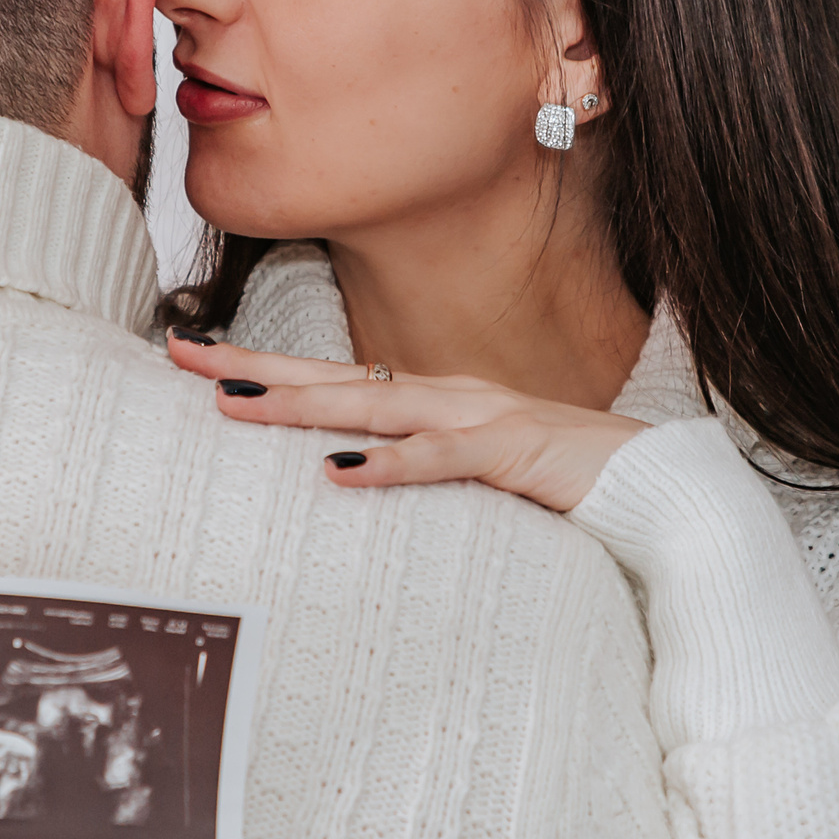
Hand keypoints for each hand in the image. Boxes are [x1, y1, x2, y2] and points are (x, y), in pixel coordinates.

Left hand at [166, 333, 647, 512]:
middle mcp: (443, 394)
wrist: (658, 483)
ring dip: (301, 404)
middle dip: (253, 366)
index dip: (259, 364)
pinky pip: (442, 458)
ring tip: (234, 404)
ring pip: (373, 405)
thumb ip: (414, 463)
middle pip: (332, 376)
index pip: (329, 376)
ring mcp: (478, 415)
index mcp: (428, 398)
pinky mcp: (514, 451)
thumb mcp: (471, 469)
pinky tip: (340, 471)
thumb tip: (343, 474)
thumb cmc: (560, 481)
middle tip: (181, 357)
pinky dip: (391, 463)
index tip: (188, 355)